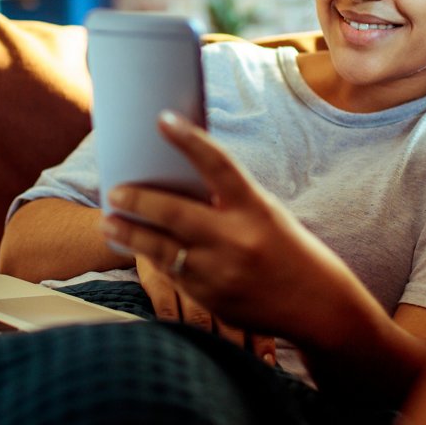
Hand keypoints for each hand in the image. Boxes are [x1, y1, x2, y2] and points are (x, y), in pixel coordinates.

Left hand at [101, 111, 371, 350]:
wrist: (316, 304)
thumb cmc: (286, 248)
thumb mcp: (265, 214)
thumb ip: (227, 200)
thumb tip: (178, 178)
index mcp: (255, 208)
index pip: (219, 165)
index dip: (190, 140)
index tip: (162, 120)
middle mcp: (237, 239)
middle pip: (175, 213)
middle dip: (139, 200)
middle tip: (115, 191)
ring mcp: (221, 273)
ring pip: (162, 249)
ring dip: (130, 235)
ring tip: (109, 222)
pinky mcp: (211, 299)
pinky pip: (171, 275)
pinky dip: (151, 259)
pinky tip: (133, 248)